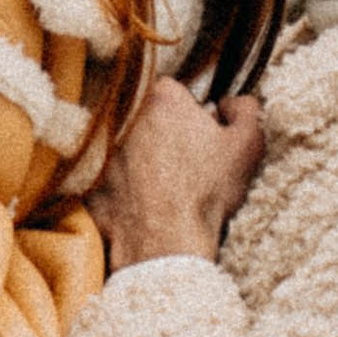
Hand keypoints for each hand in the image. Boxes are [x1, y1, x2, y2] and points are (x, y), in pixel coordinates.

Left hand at [86, 81, 265, 272]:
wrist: (167, 245)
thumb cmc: (206, 193)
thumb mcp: (248, 145)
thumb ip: (246, 109)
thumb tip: (231, 102)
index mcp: (161, 100)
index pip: (174, 91)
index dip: (190, 113)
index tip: (199, 136)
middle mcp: (123, 118)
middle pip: (147, 118)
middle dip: (163, 133)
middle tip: (184, 164)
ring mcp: (101, 153)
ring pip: (126, 148)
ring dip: (141, 160)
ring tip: (164, 188)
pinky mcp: (89, 185)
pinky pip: (107, 181)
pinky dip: (122, 190)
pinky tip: (143, 206)